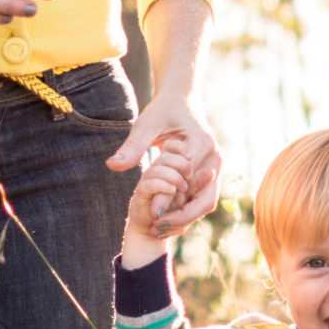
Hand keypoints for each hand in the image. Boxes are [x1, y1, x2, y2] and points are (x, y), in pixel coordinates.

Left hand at [105, 89, 220, 234]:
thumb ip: (132, 147)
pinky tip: (166, 220)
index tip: (151, 214)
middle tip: (157, 228)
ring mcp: (215, 166)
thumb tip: (113, 165)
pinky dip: (186, 210)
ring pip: (206, 202)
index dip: (169, 198)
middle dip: (182, 217)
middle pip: (205, 199)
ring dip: (185, 217)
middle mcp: (214, 158)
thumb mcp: (145, 125)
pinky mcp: (211, 172)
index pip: (185, 180)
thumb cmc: (163, 110)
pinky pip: (201, 197)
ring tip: (159, 228)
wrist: (181, 99)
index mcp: (201, 144)